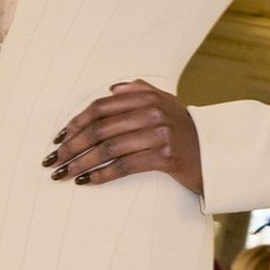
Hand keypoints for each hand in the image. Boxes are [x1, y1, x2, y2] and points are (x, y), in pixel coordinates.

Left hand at [46, 81, 202, 194]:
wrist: (216, 154)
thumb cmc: (185, 131)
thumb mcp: (167, 103)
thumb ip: (140, 91)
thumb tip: (112, 88)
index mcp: (146, 97)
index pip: (100, 107)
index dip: (75, 123)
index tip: (59, 139)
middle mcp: (152, 112)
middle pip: (100, 128)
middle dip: (72, 146)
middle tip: (54, 160)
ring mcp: (160, 134)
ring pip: (109, 148)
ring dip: (81, 162)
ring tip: (64, 174)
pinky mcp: (166, 157)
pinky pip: (125, 166)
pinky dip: (102, 174)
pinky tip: (86, 181)